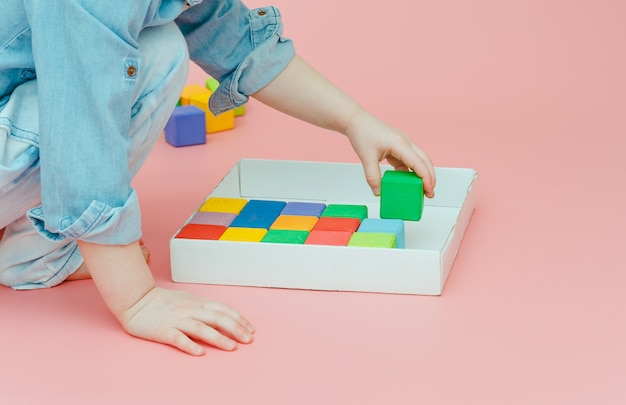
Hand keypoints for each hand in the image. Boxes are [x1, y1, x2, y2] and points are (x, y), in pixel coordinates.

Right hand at [118, 287, 255, 355]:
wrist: (136, 300)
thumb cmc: (163, 302)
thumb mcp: (188, 299)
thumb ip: (204, 308)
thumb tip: (224, 316)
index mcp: (198, 302)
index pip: (223, 309)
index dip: (239, 319)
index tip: (251, 329)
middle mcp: (190, 310)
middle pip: (217, 318)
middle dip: (236, 329)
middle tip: (248, 339)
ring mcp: (177, 320)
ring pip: (201, 328)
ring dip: (218, 338)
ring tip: (232, 347)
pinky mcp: (163, 331)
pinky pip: (178, 338)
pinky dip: (190, 345)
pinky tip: (200, 352)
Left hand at [345, 109, 435, 196]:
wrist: (357, 121)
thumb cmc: (363, 133)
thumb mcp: (366, 157)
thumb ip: (372, 176)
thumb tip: (378, 191)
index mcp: (400, 143)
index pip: (418, 162)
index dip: (426, 177)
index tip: (428, 190)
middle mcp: (406, 142)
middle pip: (425, 161)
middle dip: (430, 177)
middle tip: (429, 193)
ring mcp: (403, 144)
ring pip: (419, 160)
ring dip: (422, 174)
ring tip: (422, 190)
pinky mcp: (399, 147)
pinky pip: (409, 161)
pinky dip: (411, 171)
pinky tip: (409, 181)